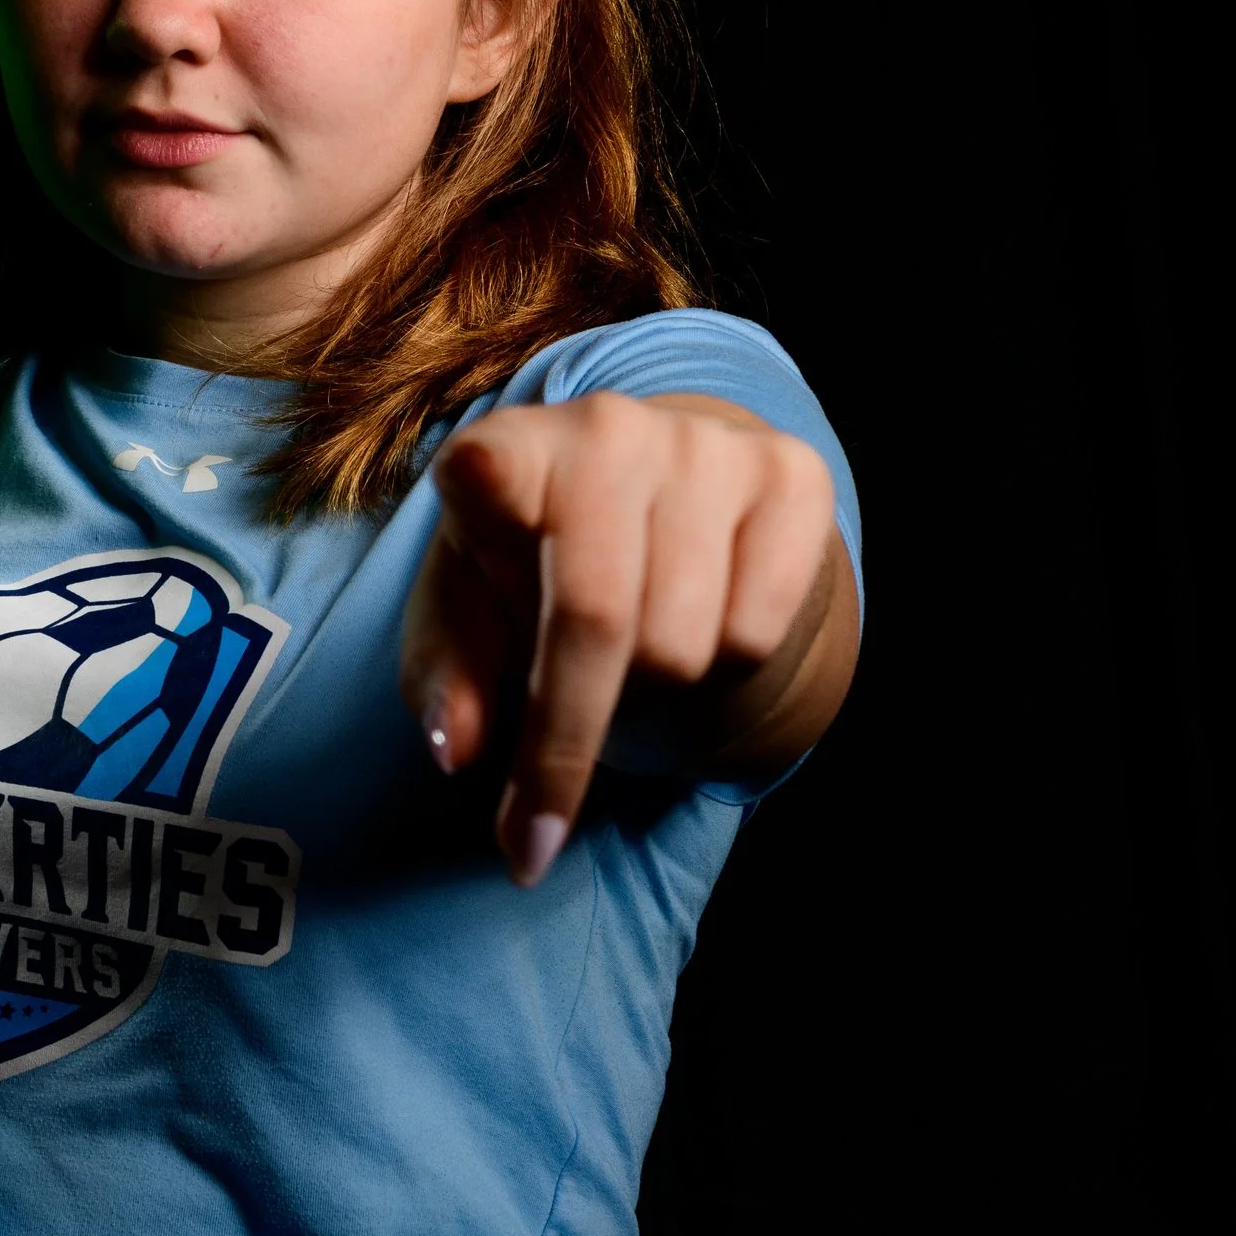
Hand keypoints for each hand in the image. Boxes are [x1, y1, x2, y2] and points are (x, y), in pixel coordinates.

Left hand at [398, 392, 847, 884]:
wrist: (646, 493)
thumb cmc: (527, 568)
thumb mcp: (462, 613)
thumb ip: (444, 675)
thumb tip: (457, 750)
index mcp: (502, 446)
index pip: (487, 486)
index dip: (485, 530)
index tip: (476, 697)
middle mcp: (606, 426)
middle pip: (599, 623)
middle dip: (569, 738)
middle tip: (541, 810)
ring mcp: (705, 445)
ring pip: (686, 645)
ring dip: (653, 690)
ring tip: (629, 654)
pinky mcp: (791, 472)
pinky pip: (760, 631)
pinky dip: (724, 666)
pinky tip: (698, 619)